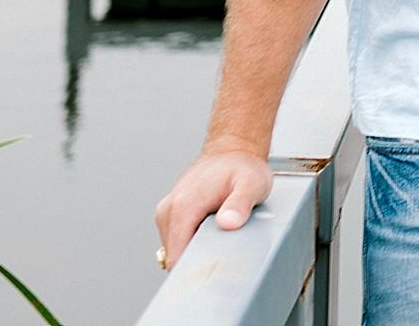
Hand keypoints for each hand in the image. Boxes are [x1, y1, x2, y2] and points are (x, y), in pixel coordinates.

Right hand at [154, 146, 273, 270]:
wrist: (233, 150)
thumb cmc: (242, 166)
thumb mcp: (251, 184)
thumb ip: (240, 205)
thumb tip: (227, 223)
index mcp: (183, 205)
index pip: (177, 258)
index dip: (196, 269)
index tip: (214, 266)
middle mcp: (169, 209)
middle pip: (175, 257)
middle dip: (197, 260)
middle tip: (222, 248)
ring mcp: (167, 212)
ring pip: (176, 251)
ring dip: (195, 251)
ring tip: (217, 234)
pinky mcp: (170, 214)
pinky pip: (178, 241)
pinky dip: (192, 242)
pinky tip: (209, 230)